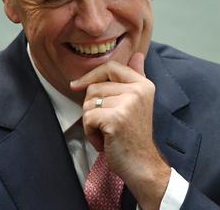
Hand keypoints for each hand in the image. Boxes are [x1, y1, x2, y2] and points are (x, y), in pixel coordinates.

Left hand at [70, 52, 169, 209]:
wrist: (142, 165)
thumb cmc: (134, 136)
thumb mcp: (138, 103)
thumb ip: (136, 77)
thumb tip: (138, 55)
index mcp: (143, 84)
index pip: (111, 66)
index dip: (91, 76)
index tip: (77, 86)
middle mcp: (138, 90)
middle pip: (94, 87)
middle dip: (93, 108)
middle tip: (107, 124)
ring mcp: (128, 104)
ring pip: (88, 103)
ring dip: (91, 122)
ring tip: (107, 133)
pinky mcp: (116, 119)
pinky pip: (88, 118)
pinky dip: (90, 133)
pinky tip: (104, 141)